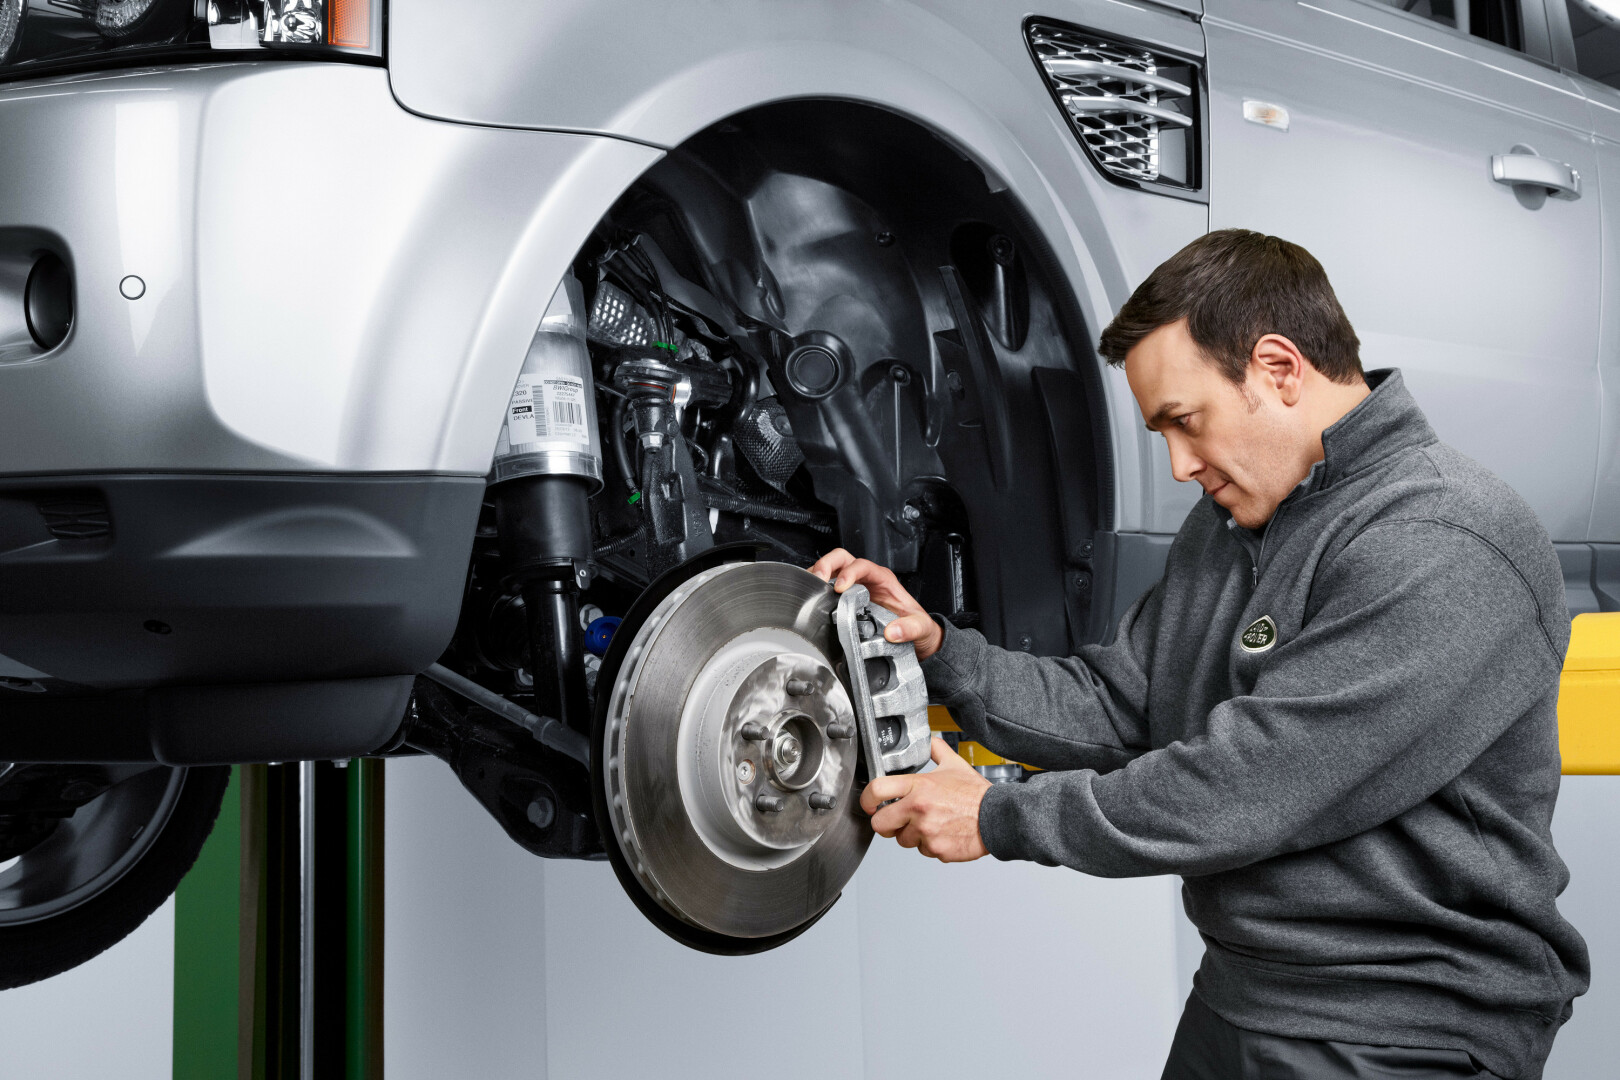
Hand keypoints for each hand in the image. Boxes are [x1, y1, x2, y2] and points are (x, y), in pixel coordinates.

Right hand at [807, 547, 943, 660]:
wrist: (915, 637)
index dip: (849, 572)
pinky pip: (827, 587)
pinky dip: (815, 589)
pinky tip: (810, 599)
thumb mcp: (921, 628)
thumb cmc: (916, 626)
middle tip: (818, 581)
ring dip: (817, 575)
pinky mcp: (845, 599)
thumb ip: (911, 628)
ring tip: (808, 589)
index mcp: (883, 579)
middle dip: (826, 565)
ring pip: (831, 570)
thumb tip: (893, 631)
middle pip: (841, 559)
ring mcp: (854, 587)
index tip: (840, 588)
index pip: (862, 565)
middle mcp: (866, 579)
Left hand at [860, 738, 990, 862]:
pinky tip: (943, 833)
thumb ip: (937, 751)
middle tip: (896, 819)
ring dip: (912, 835)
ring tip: (931, 824)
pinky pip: (923, 851)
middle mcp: (918, 809)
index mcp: (918, 786)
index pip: (877, 790)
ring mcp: (926, 831)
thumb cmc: (976, 794)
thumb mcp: (955, 765)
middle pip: (880, 824)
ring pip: (902, 840)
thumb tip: (930, 741)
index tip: (869, 803)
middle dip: (886, 823)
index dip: (867, 799)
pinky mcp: (936, 849)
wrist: (998, 817)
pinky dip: (930, 845)